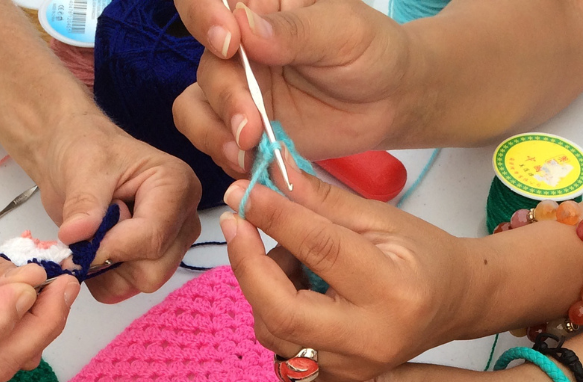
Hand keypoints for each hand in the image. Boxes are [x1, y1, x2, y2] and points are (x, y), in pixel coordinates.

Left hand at [29, 113, 201, 302]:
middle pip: (155, 269)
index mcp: (177, 187)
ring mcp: (172, 245)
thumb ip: (83, 203)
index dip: (113, 247)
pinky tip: (96, 249)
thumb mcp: (81, 167)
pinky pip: (128, 289)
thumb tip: (75, 235)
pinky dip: (104, 277)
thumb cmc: (85, 151)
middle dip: (114, 258)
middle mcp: (183, 221)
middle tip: (88, 231)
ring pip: (142, 282)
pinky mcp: (153, 263)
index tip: (77, 240)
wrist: (74, 156)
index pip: (154, 237)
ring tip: (94, 234)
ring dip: (107, 268)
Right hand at [173, 0, 415, 171]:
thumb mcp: (342, 31)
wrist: (386, 102)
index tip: (227, 43)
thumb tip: (245, 29)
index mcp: (258, 6)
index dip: (203, 17)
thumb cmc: (370, 52)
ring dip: (215, 134)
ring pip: (196, 108)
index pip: (207, 2)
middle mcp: (238, 48)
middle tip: (251, 128)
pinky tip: (251, 165)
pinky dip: (225, 156)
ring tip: (246, 153)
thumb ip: (294, 31)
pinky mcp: (243, 128)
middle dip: (225, 101)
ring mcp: (237, 90)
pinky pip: (213, 141)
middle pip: (205, 67)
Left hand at [218, 169, 485, 380]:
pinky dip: (274, 309)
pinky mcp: (337, 377)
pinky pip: (283, 345)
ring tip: (286, 257)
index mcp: (392, 289)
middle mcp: (371, 337)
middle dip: (248, 266)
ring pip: (275, 331)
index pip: (320, 249)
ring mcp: (352, 366)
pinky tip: (294, 285)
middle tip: (234, 224)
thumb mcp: (378, 217)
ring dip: (262, 288)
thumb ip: (320, 201)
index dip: (274, 217)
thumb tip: (270, 171)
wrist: (454, 304)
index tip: (242, 191)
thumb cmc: (421, 254)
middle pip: (283, 312)